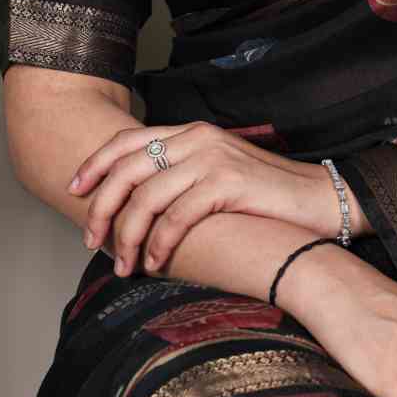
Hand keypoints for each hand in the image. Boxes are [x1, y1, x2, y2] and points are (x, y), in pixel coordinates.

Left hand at [65, 122, 368, 275]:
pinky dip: (160, 242)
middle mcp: (197, 138)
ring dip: (128, 235)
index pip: (127, 140)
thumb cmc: (269, 198)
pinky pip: (176, 216)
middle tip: (91, 240)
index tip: (73, 190)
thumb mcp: (219, 176)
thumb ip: (183, 177)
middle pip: (127, 167)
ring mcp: (212, 158)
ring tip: (125, 265)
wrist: (322, 201)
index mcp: (191, 132)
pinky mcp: (227, 183)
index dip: (94, 164)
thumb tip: (140, 204)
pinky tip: (157, 262)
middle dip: (100, 207)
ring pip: (146, 195)